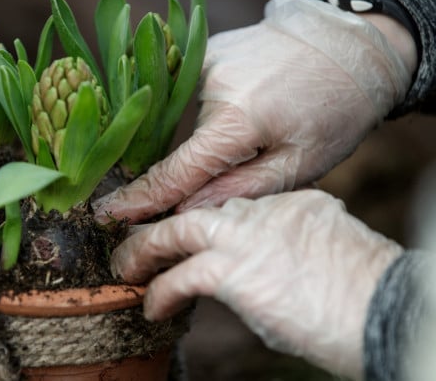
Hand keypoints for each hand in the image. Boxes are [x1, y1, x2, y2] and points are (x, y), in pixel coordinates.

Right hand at [94, 0, 412, 223]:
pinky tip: (253, 103)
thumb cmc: (336, 111)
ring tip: (265, 125)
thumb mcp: (300, 164)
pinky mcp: (209, 50)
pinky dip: (219, 110)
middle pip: (188, 149)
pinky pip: (199, 95)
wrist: (352, 45)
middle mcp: (210, 85)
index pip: (176, 172)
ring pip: (194, 122)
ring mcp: (206, 61)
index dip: (143, 199)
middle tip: (255, 160)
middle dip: (208, 167)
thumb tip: (185, 211)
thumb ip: (238, 190)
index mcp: (237, 120)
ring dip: (216, 136)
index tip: (110, 215)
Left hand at [111, 189, 402, 379]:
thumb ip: (289, 244)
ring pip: (176, 231)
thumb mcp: (327, 249)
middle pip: (197, 207)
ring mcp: (243, 235)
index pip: (233, 201)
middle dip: (163, 225)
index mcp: (289, 200)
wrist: (380, 306)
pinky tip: (154, 306)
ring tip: (127, 267)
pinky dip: (161, 291)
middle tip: (139, 239)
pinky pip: (180, 277)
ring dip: (145, 250)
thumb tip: (266, 264)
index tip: (186, 233)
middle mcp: (262, 208)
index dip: (204, 218)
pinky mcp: (231, 268)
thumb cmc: (362, 290)